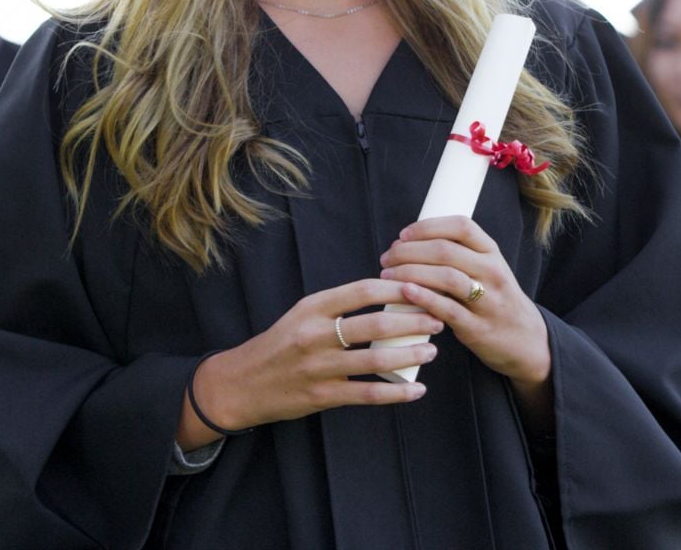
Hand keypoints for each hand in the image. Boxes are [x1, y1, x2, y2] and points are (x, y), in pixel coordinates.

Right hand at [178, 278, 443, 449]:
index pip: (362, 291)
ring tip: (432, 351)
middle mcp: (315, 335)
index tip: (422, 285)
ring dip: (409, 355)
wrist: (242, 384)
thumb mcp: (304, 312)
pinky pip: (366, 394)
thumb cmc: (282, 342)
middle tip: (437, 318)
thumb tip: (389, 290)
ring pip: (374, 361)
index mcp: (313, 307)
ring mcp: (319, 368)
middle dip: (411, 321)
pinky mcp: (322, 396)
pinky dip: (395, 393)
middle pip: (373, 325)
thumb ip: (340, 304)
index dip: (395, 287)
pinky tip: (416, 390)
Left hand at [378, 216, 550, 387]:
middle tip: (387, 257)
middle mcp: (493, 272)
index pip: (461, 226)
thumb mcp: (487, 268)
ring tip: (387, 274)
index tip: (403, 234)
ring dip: (410, 272)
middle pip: (446, 251)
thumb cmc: (496, 298)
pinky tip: (404, 292)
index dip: (428, 226)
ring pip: (446, 277)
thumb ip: (460, 254)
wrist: (526, 340)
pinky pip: (447, 309)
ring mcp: (488, 300)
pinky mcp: (478, 328)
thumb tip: (411, 242)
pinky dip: (423, 298)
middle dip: (409, 251)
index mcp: (492, 252)